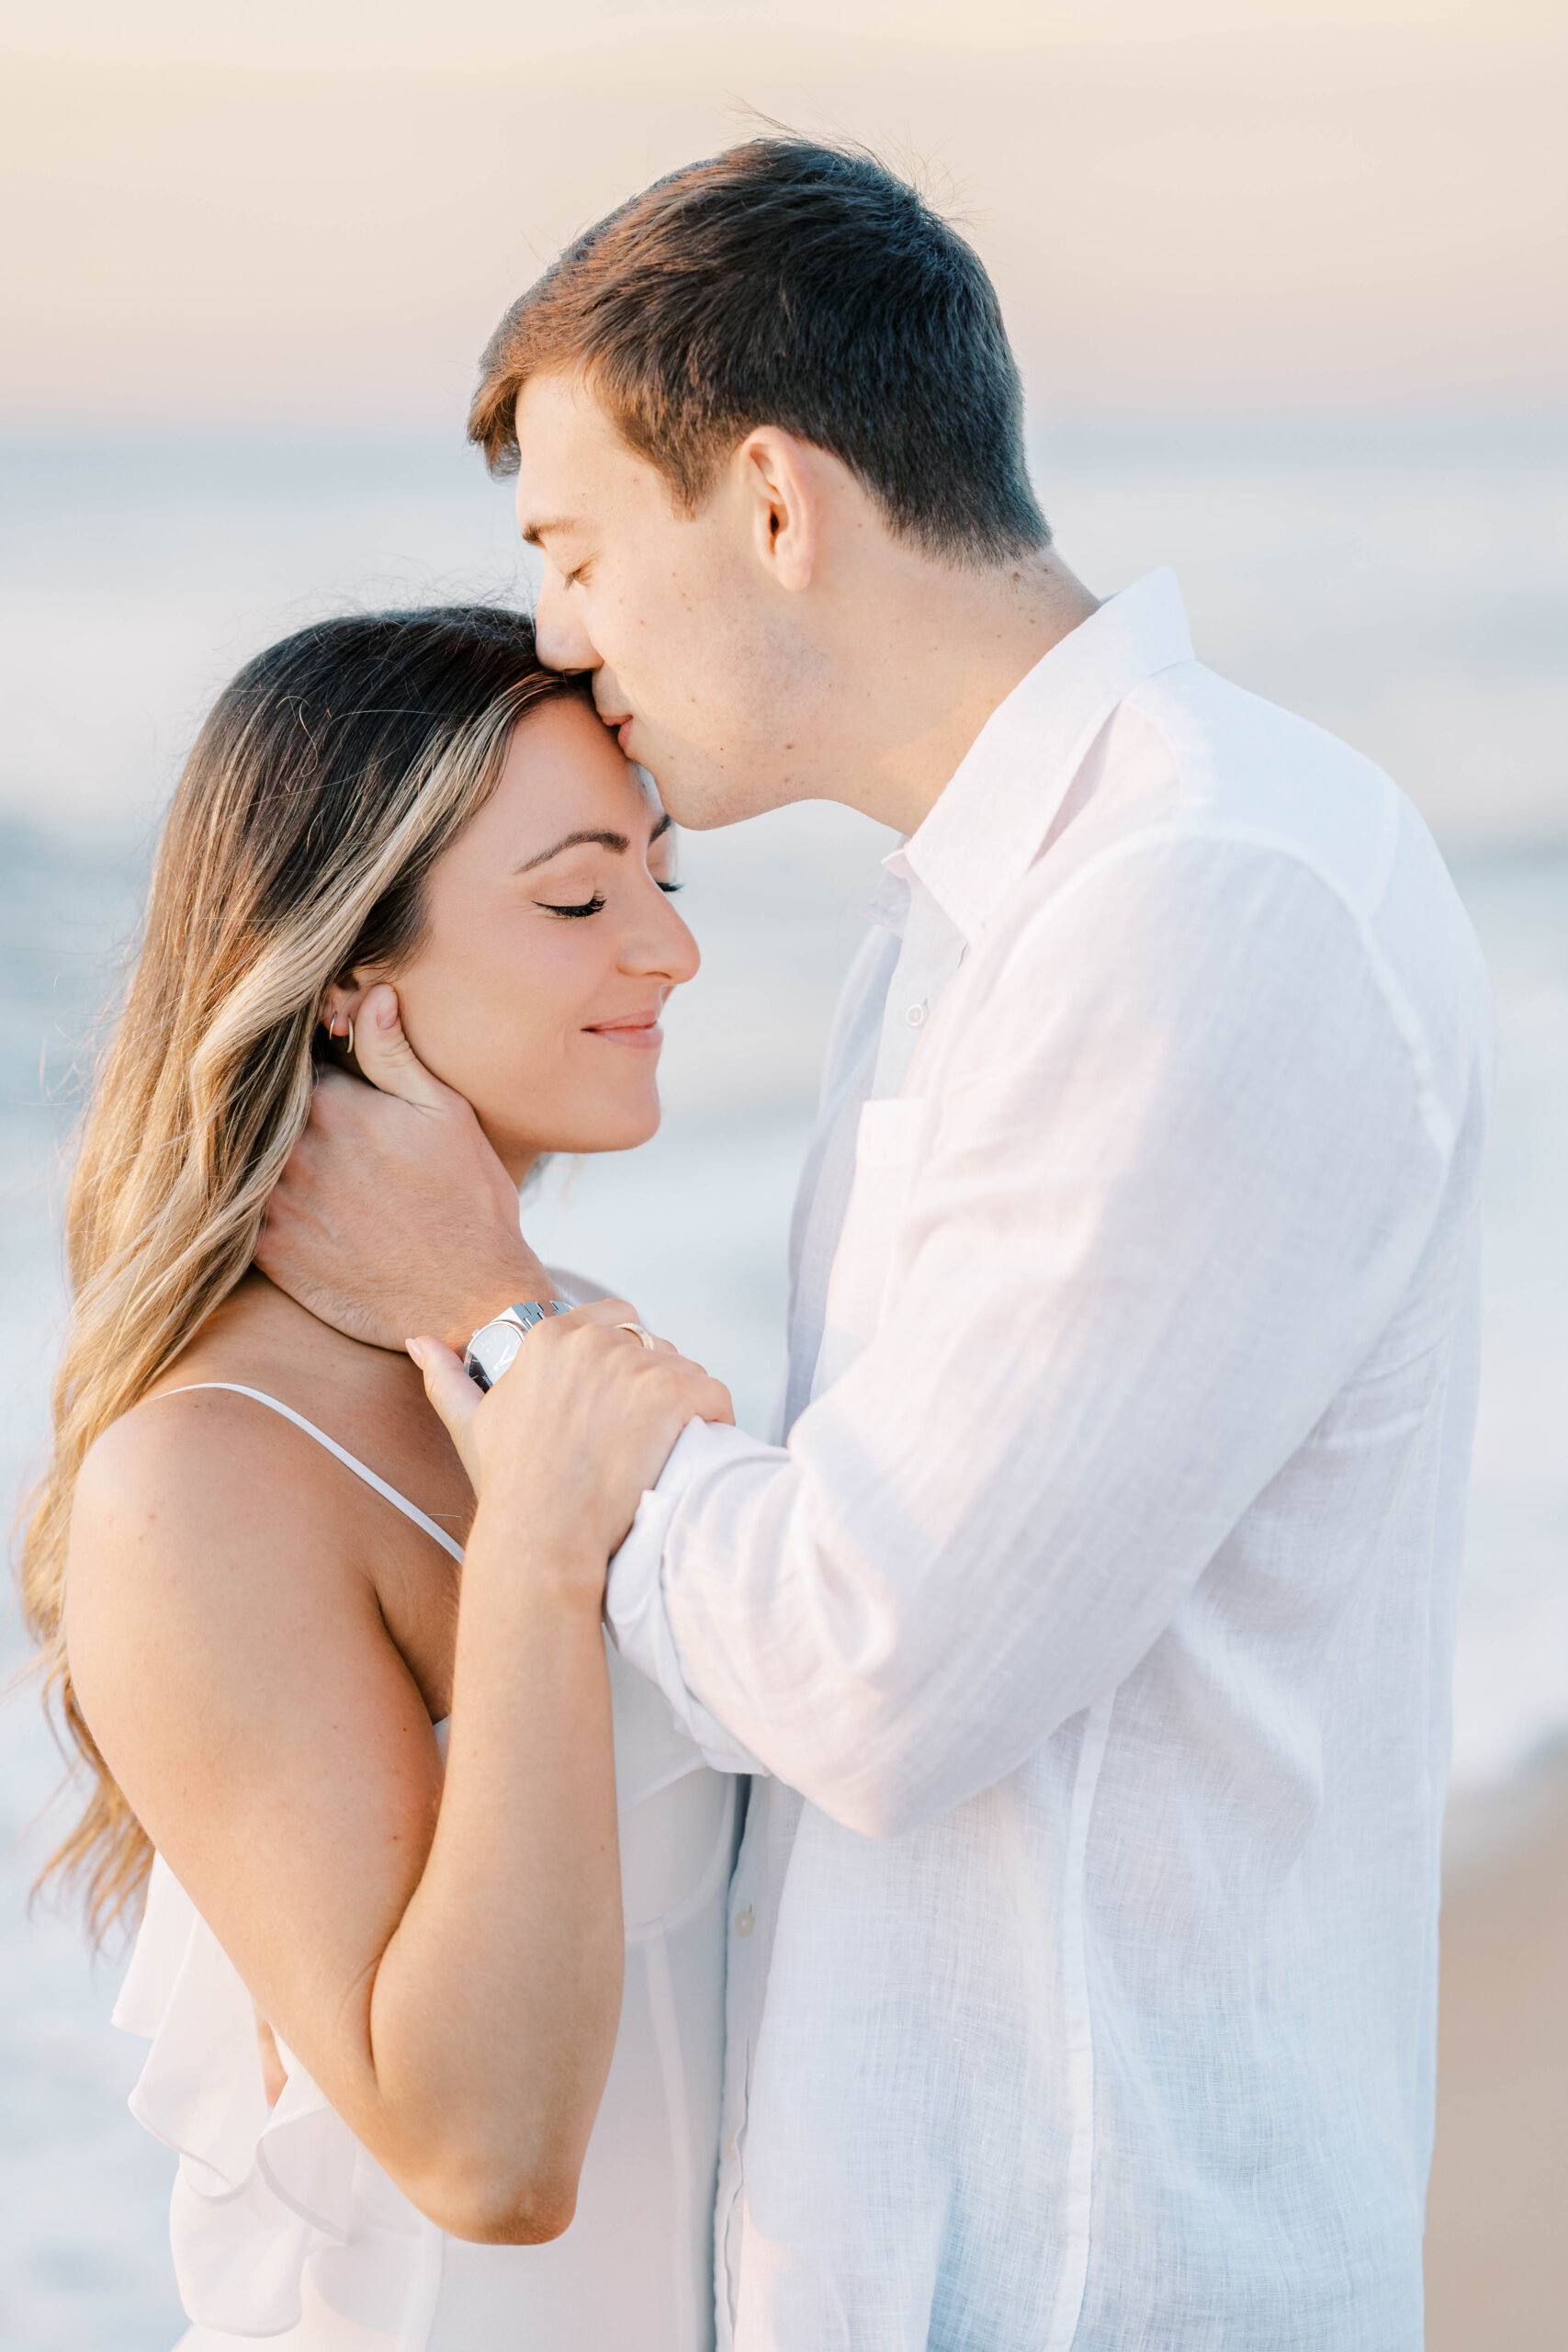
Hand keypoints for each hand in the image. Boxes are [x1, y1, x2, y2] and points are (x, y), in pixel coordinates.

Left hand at [257, 985, 546, 1350]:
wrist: (468, 1301)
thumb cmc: (469, 1202)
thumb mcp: (446, 1116)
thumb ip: (396, 1055)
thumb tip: (371, 996)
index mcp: (336, 1105)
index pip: (292, 1063)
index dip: (299, 1063)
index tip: (305, 1065)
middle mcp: (295, 1150)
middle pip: (260, 1108)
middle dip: (270, 1104)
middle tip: (277, 1104)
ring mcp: (277, 1204)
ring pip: (242, 1159)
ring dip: (253, 1153)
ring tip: (280, 1156)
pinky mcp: (269, 1253)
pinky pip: (235, 1213)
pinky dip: (242, 1203)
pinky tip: (263, 1201)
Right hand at [410, 1303, 734, 1574]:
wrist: (543, 1539)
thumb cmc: (513, 1489)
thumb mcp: (472, 1424)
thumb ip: (446, 1376)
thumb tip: (420, 1342)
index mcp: (551, 1337)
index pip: (614, 1318)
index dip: (624, 1362)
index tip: (621, 1404)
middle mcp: (594, 1340)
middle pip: (653, 1345)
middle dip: (654, 1385)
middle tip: (641, 1437)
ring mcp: (635, 1365)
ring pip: (686, 1370)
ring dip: (684, 1406)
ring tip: (662, 1450)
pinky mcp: (672, 1393)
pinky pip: (716, 1394)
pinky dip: (716, 1420)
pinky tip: (695, 1449)